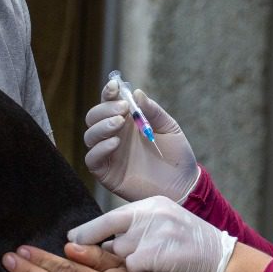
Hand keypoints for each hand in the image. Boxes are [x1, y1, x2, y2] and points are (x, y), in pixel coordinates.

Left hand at [68, 197, 237, 271]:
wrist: (223, 259)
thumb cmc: (192, 246)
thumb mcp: (165, 225)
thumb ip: (137, 228)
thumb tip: (102, 242)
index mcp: (152, 204)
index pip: (111, 215)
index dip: (90, 229)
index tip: (72, 238)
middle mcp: (152, 213)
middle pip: (109, 232)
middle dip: (92, 245)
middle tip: (74, 251)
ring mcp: (155, 232)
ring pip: (121, 253)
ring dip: (129, 264)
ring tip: (151, 264)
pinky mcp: (158, 252)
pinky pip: (133, 268)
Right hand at [83, 82, 199, 201]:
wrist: (182, 185)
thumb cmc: (176, 155)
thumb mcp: (168, 128)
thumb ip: (153, 111)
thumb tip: (136, 92)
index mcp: (127, 121)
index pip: (108, 103)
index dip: (107, 92)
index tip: (114, 86)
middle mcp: (114, 136)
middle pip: (94, 117)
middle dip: (104, 109)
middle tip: (123, 109)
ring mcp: (109, 154)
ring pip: (90, 135)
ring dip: (102, 126)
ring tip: (119, 123)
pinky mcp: (107, 173)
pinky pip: (92, 159)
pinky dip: (100, 148)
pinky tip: (115, 143)